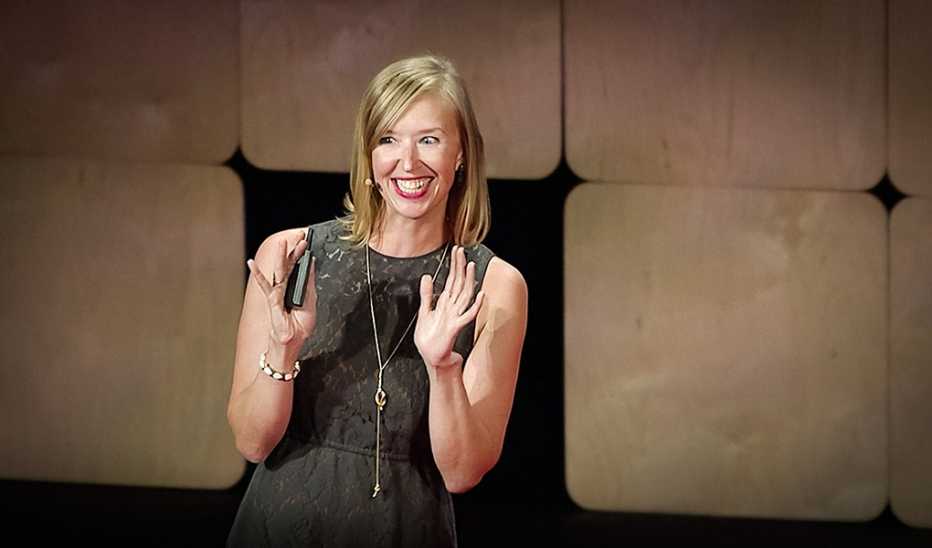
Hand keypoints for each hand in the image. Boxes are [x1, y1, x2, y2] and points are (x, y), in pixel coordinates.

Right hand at [246, 232, 317, 357]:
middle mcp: (285, 290)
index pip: (298, 269)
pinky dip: (258, 274)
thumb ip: (309, 286)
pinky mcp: (272, 301)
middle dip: (295, 250)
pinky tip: (252, 263)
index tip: (307, 241)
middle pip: (289, 266)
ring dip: (281, 256)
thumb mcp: (310, 305)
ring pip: (279, 272)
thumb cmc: (298, 329)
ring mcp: (277, 294)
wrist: (291, 345)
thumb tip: (311, 266)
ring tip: (283, 242)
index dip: (302, 255)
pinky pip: (265, 286)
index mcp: (294, 290)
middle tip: (301, 236)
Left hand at [414, 245, 483, 368]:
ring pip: (465, 295)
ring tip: (471, 266)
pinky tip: (480, 294)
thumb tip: (426, 276)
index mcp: (445, 303)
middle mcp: (453, 307)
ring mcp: (456, 316)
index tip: (455, 250)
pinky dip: (475, 305)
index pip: (451, 279)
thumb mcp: (424, 312)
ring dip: (469, 280)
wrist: (434, 359)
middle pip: (458, 283)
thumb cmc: (430, 338)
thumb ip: (426, 295)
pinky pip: (468, 315)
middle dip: (459, 266)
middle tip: (461, 250)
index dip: (454, 265)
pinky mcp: (456, 328)